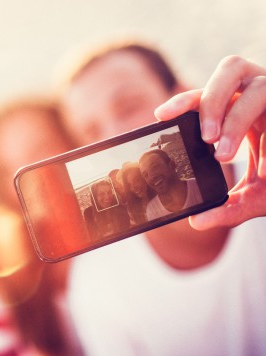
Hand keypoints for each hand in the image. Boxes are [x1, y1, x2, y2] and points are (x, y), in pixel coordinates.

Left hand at [154, 55, 265, 229]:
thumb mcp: (254, 197)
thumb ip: (228, 208)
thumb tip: (197, 222)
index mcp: (238, 111)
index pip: (205, 96)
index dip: (183, 100)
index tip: (160, 116)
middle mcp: (256, 97)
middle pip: (228, 72)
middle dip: (210, 103)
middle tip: (205, 139)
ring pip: (255, 84)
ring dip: (234, 118)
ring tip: (223, 151)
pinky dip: (263, 134)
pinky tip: (264, 164)